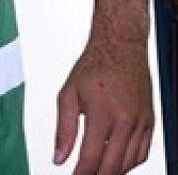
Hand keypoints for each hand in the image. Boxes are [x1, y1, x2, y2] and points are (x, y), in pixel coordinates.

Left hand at [53, 35, 154, 173]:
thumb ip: (64, 130)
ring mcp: (141, 123)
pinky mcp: (150, 121)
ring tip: (98, 172)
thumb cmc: (94, 67)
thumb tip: (59, 157)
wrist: (121, 48)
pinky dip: (130, 162)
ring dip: (114, 171)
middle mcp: (126, 122)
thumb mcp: (68, 96)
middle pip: (113, 166)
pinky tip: (117, 162)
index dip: (81, 174)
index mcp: (103, 115)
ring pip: (130, 162)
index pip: (92, 158)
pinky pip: (144, 152)